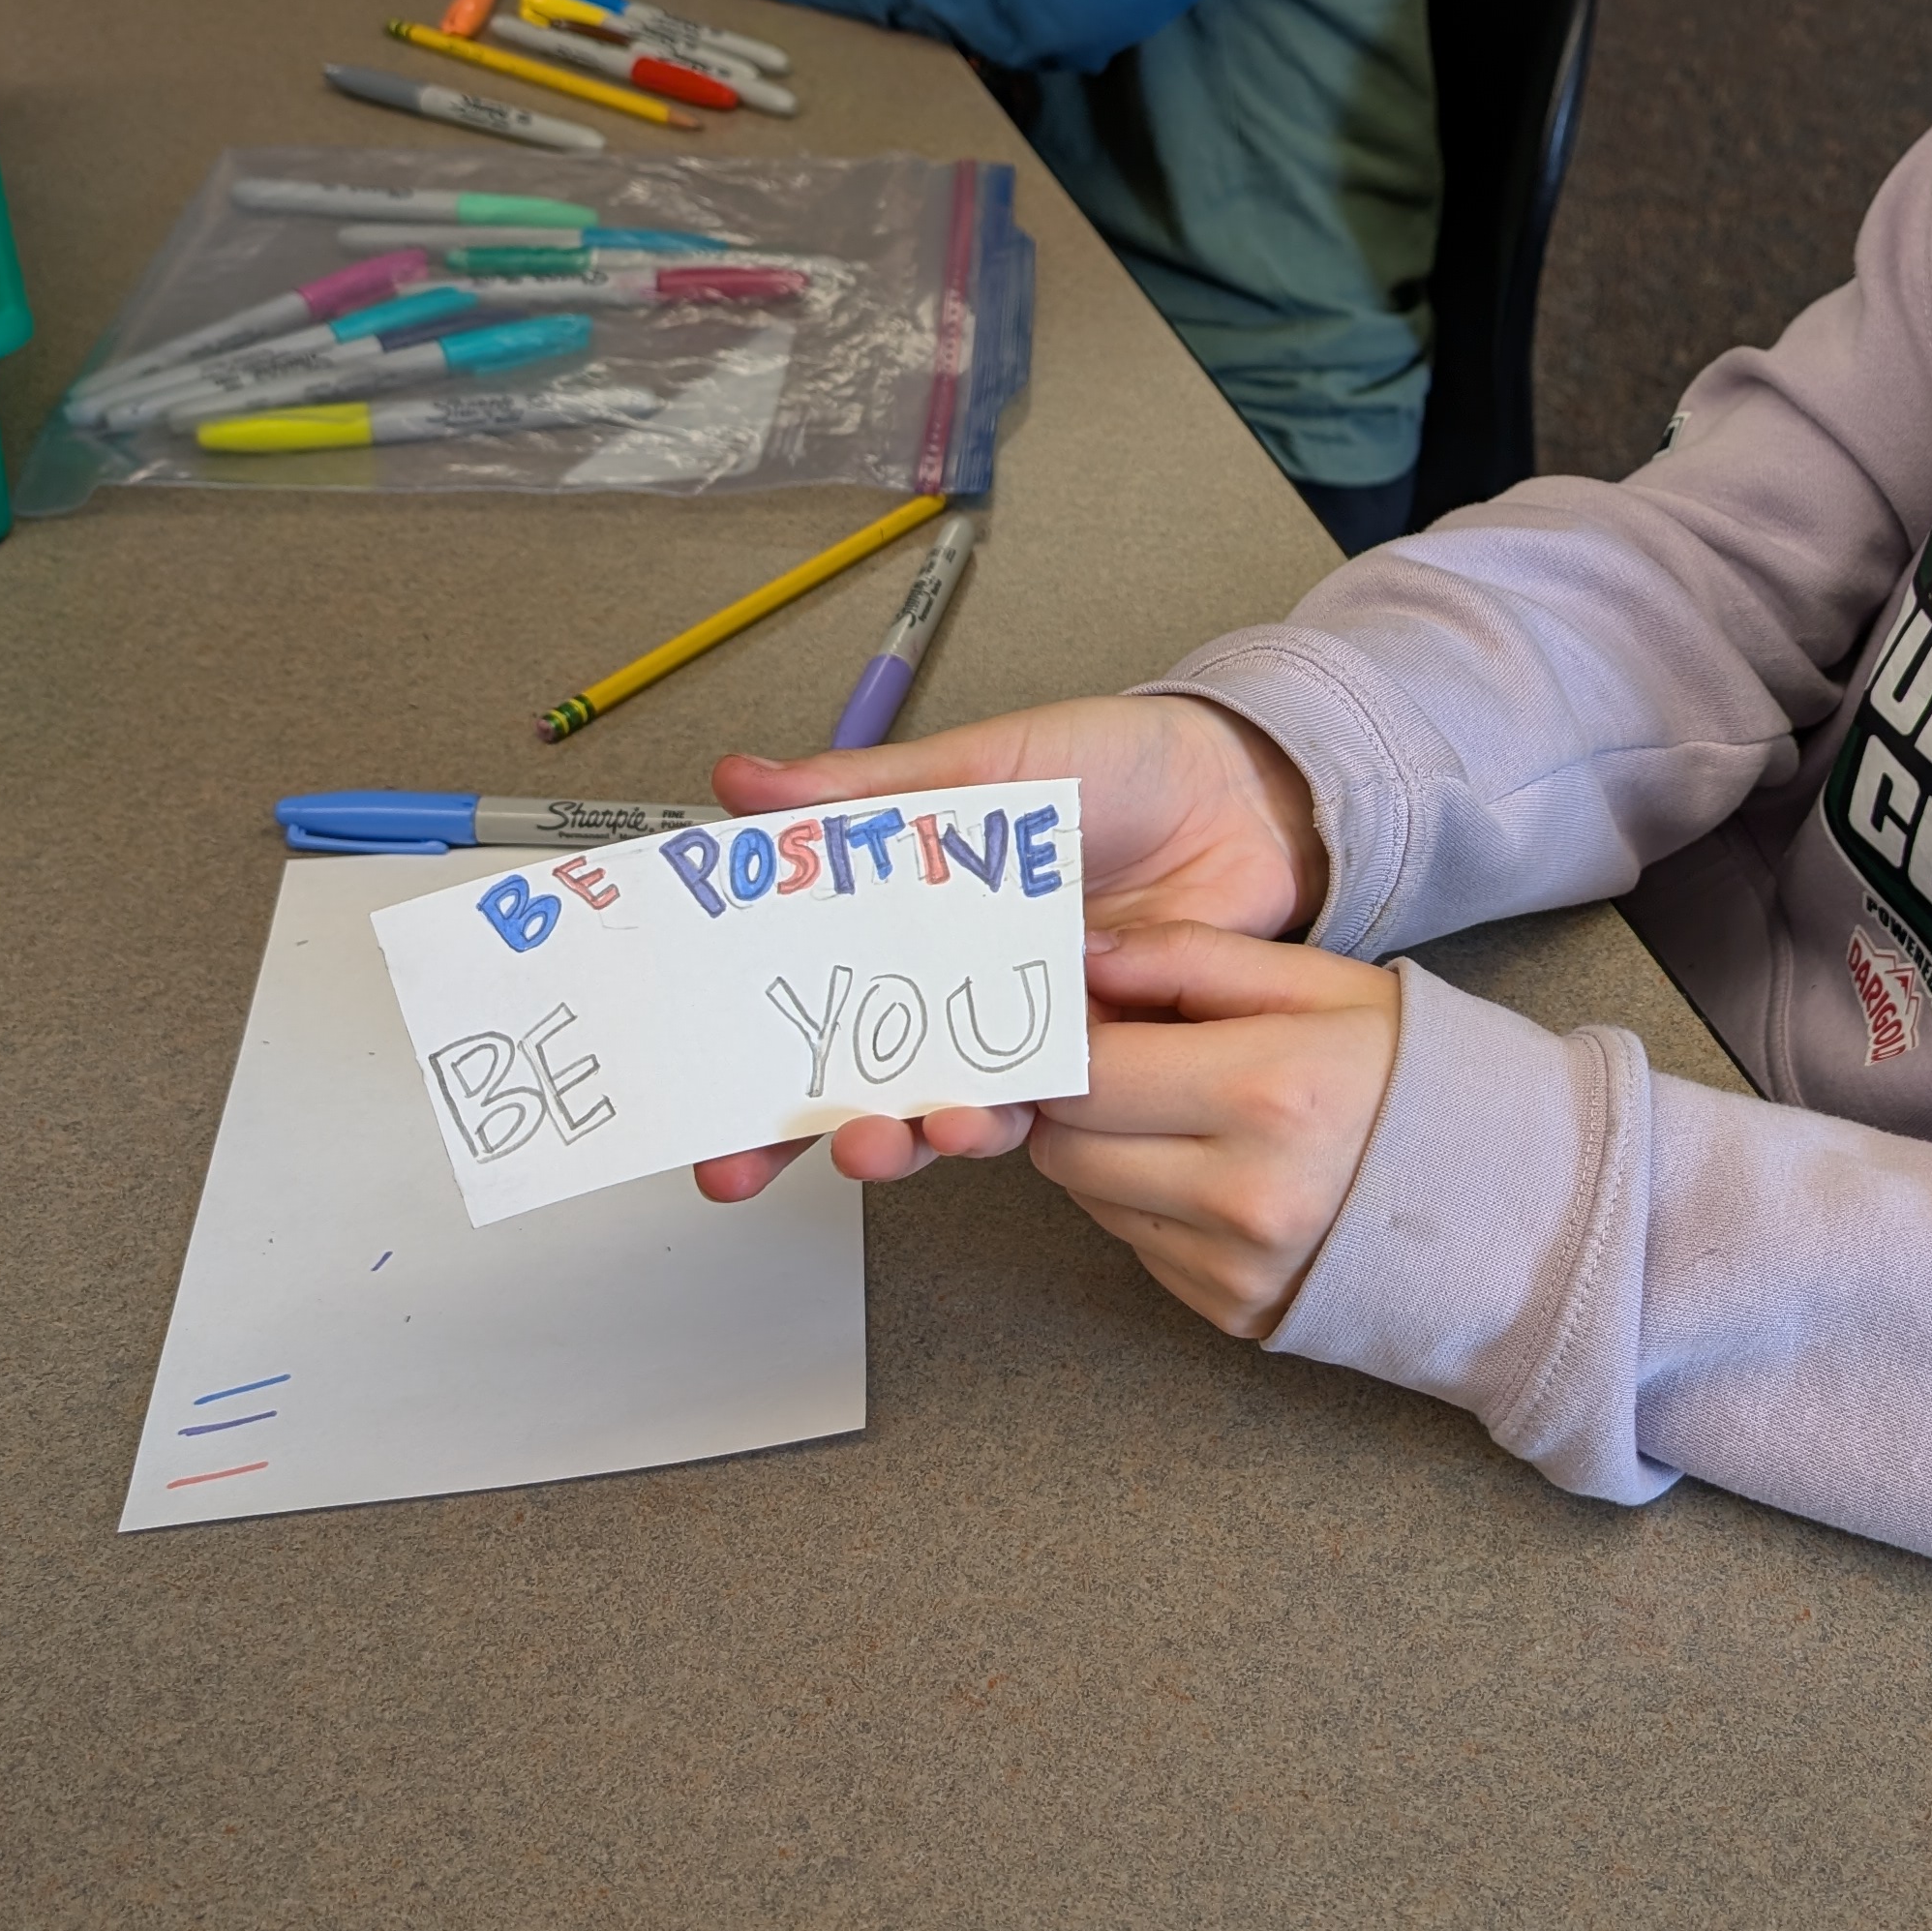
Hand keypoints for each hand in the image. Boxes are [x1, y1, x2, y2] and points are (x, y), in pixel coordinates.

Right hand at [692, 693, 1334, 1204]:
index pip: (803, 992)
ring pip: (938, 1102)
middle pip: (853, 1073)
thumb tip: (741, 783)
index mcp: (908, 917)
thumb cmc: (1117, 766)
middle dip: (794, 1133)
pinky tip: (984, 1110)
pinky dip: (1006, 1113)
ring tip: (886, 1138)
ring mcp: (1020, 1026)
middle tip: (747, 1165)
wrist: (1245, 792)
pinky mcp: (1093, 1055)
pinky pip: (1039, 1101)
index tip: (686, 1097)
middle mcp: (954, 985)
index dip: (741, 1048)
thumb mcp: (982, 765)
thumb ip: (868, 793)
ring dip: (902, 1134)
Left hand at [1037, 924, 1400, 1338]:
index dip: (1067, 1040)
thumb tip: (1083, 956)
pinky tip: (1216, 1172)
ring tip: (1186, 1115)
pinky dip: (1150, 1203)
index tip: (1086, 1018)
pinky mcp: (1230, 1310)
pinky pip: (1136, 1244)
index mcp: (1270, 1091)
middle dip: (1076, 1099)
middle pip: (1067, 1147)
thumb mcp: (1324, 985)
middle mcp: (1244, 1193)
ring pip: (1089, 1199)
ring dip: (1109, 1150)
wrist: (1516, 1203)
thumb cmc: (1418, 1076)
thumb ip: (1194, 958)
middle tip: (1128, 1064)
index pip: (1089, 1074)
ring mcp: (1236, 1265)